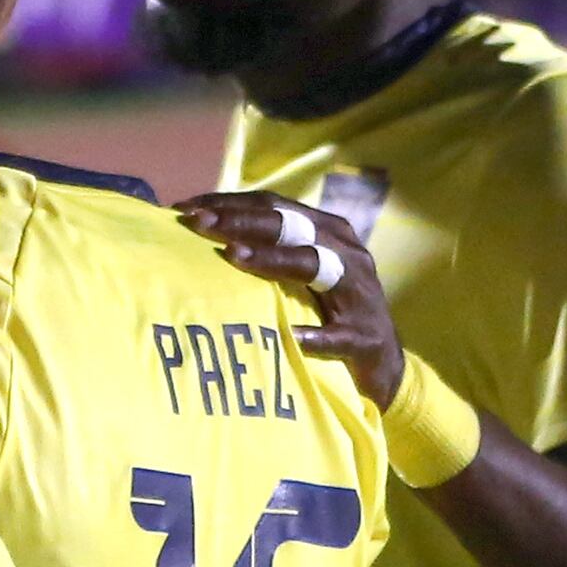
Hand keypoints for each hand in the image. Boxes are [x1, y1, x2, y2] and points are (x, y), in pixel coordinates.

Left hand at [175, 188, 403, 409]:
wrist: (381, 364)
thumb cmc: (328, 312)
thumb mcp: (300, 272)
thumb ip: (266, 249)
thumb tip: (200, 230)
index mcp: (327, 232)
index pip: (274, 205)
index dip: (229, 203)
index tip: (185, 207)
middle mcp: (346, 253)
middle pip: (290, 226)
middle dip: (240, 221)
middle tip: (198, 223)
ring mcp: (359, 294)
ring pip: (314, 265)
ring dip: (273, 260)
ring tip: (234, 256)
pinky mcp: (364, 337)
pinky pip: (338, 335)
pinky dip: (316, 335)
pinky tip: (293, 336)